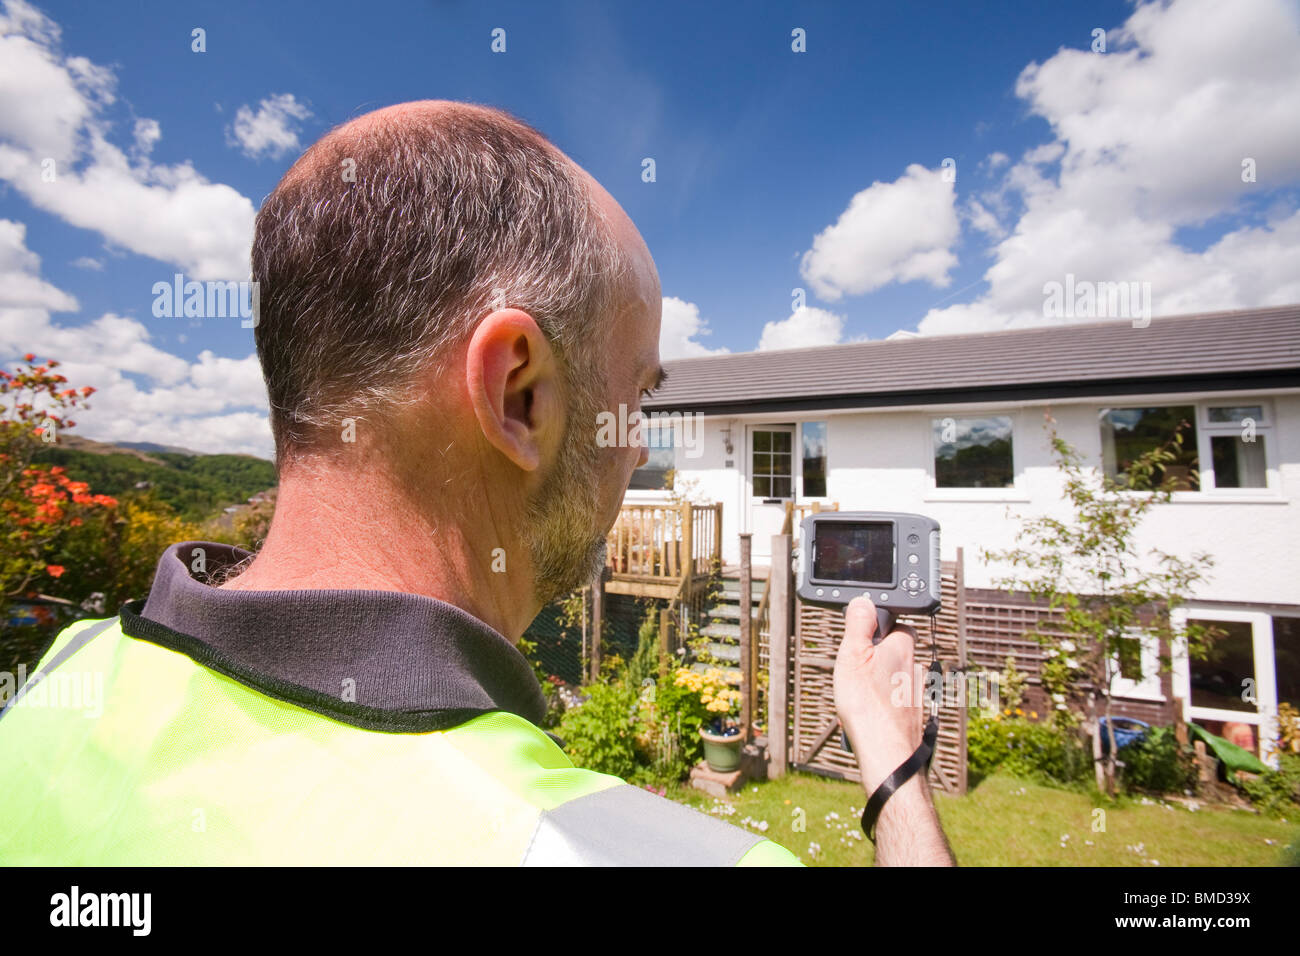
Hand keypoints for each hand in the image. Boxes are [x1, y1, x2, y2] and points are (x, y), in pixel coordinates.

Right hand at [833, 595, 922, 792]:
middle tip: (857, 675)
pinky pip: (899, 701)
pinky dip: (887, 704)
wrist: (887, 752)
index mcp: (903, 646)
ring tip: (861, 699)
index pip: (895, 626)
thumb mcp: (852, 656)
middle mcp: (917, 666)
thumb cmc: (868, 705)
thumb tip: (864, 602)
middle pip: (895, 653)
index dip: (877, 632)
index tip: (860, 645)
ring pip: (897, 678)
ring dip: (882, 684)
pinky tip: (872, 715)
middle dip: (878, 660)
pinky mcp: (917, 714)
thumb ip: (859, 625)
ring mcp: (919, 692)